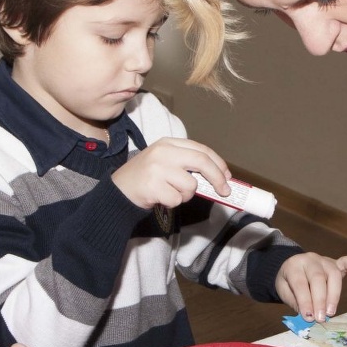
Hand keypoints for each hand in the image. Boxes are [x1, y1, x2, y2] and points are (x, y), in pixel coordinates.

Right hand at [112, 137, 228, 210]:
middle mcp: (163, 152)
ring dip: (186, 195)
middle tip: (225, 192)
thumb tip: (218, 178)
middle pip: (202, 162)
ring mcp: (157, 168)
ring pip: (190, 185)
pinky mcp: (152, 186)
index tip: (227, 177)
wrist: (118, 191)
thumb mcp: (165, 162)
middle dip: (218, 178)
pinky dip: (173, 203)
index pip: (201, 150)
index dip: (218, 164)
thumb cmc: (146, 178)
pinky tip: (160, 198)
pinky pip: (177, 199)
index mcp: (168, 143)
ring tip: (170, 193)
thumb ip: (188, 165)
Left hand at [275, 253, 346, 322]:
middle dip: (320, 300)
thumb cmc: (288, 282)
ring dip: (334, 295)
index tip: (308, 317)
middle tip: (320, 318)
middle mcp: (310, 260)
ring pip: (333, 274)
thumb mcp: (284, 291)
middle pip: (318, 278)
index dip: (305, 301)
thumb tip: (309, 317)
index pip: (300, 283)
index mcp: (294, 266)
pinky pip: (346, 261)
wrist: (292, 266)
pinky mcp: (335, 262)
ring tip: (330, 312)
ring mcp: (324, 260)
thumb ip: (296, 302)